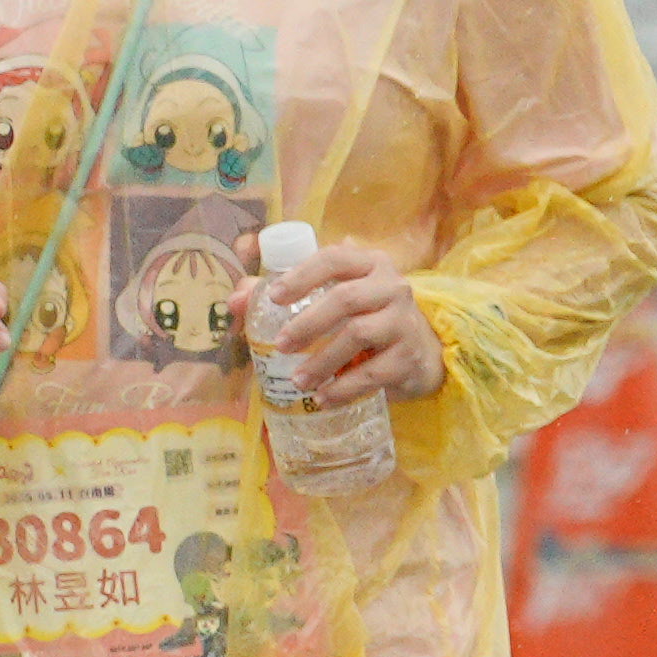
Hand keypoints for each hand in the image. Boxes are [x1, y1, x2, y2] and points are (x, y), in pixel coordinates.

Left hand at [252, 240, 442, 407]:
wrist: (421, 350)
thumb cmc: (366, 316)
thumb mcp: (333, 297)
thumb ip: (284, 293)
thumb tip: (235, 301)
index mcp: (369, 264)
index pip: (333, 259)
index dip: (301, 275)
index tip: (273, 297)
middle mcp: (392, 287)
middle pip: (345, 298)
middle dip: (307, 323)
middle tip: (280, 345)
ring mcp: (405, 322)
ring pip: (358, 334)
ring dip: (322, 360)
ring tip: (298, 380)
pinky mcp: (410, 357)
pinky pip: (374, 373)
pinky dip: (344, 388)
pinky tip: (323, 398)